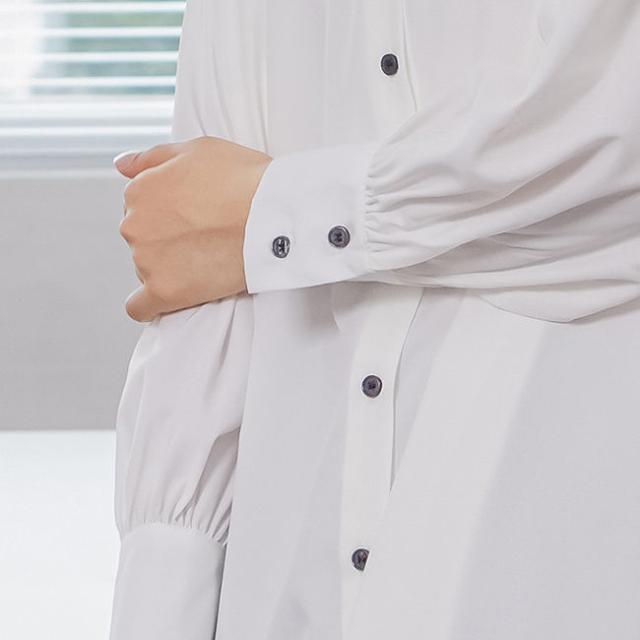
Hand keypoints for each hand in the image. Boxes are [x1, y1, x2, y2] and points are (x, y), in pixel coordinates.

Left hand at [115, 136, 271, 321]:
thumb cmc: (244, 179)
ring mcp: (147, 261)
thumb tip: (122, 165)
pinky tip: (170, 298)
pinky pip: (141, 308)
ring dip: (170, 267)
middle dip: (168, 239)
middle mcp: (134, 225)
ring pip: (147, 270)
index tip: (196, 217)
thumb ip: (152, 158)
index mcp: (139, 191)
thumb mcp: (196, 149)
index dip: (171, 212)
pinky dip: (150, 306)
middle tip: (207, 237)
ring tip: (208, 260)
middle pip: (143, 239)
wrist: (272, 216)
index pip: (141, 208)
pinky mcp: (165, 292)